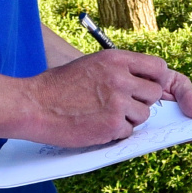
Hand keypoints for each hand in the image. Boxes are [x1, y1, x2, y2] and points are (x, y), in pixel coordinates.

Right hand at [22, 48, 191, 145]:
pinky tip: (95, 125)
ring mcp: (117, 102)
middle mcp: (120, 78)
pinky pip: (128, 132)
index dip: (156, 80)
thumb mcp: (91, 65)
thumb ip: (119, 70)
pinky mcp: (112, 125)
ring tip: (102, 114)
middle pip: (154, 94)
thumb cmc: (59, 86)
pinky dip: (115, 133)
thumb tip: (146, 82)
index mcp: (116, 59)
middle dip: (141, 102)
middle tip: (119, 105)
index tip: (148, 88)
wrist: (33, 104)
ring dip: (128, 119)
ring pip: (143, 115)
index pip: (158, 67)